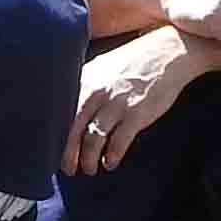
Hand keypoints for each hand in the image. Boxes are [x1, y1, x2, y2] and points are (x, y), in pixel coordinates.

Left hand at [67, 26, 208, 175]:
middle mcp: (96, 91)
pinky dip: (112, 156)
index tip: (52, 150)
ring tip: (90, 168)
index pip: (60, 112)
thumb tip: (66, 112)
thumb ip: (83, 86)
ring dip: (89, 159)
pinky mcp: (136, 113)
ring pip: (94, 139)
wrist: (168, 52)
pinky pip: (119, 142)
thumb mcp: (102, 68)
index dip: (53, 135)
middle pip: (72, 129)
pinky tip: (110, 163)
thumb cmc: (133, 62)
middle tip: (68, 168)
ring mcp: (116, 103)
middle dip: (67, 154)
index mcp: (84, 79)